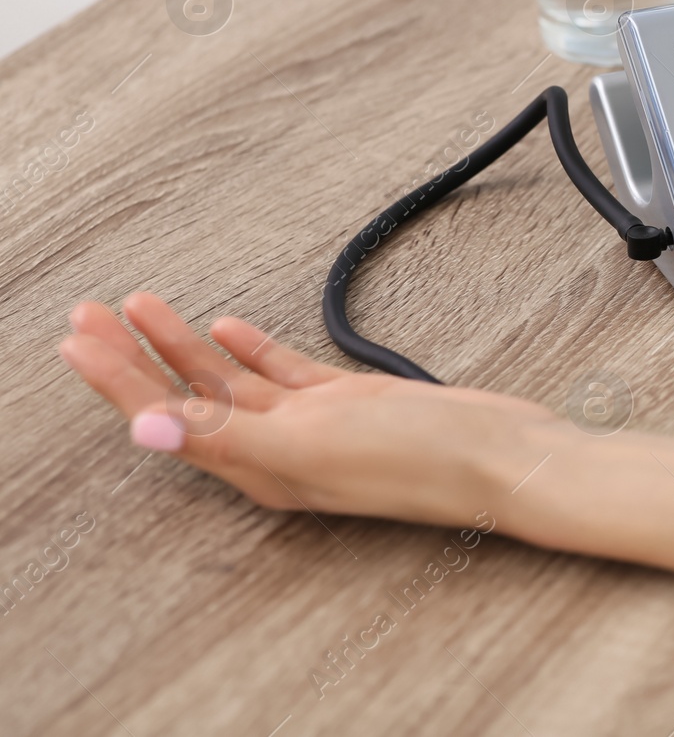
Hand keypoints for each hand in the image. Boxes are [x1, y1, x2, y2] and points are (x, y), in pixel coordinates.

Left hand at [58, 294, 553, 525]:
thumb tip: (142, 430)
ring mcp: (313, 426)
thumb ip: (227, 434)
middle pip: (186, 398)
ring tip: (141, 305)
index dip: (118, 380)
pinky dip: (249, 349)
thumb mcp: (314, 444)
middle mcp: (276, 450)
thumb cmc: (419, 458)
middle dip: (134, 355)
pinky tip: (227, 327)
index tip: (75, 339)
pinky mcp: (347, 404)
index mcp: (258, 467)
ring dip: (183, 344)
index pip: (165, 418)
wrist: (499, 455)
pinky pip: (282, 375)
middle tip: (87, 312)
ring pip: (229, 382)